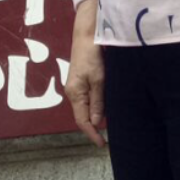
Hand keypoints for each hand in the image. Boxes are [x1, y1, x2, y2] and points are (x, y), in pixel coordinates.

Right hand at [65, 4, 106, 146]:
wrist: (86, 35)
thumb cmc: (92, 56)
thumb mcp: (98, 80)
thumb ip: (98, 102)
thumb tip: (96, 123)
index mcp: (75, 94)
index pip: (83, 121)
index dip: (92, 134)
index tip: (101, 144)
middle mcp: (72, 93)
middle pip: (82, 116)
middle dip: (93, 128)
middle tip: (106, 139)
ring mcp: (75, 87)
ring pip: (85, 108)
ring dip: (94, 118)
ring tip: (106, 128)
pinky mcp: (80, 81)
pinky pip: (86, 100)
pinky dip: (94, 107)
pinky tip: (103, 110)